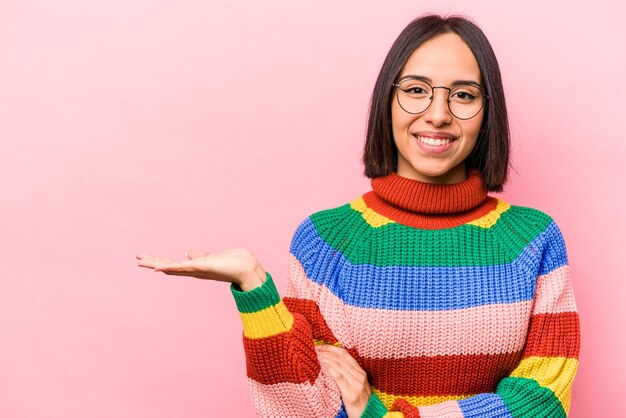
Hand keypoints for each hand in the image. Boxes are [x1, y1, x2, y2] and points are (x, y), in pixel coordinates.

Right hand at [135, 249, 265, 290]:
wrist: (247, 268)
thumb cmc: (233, 263)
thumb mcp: (212, 257)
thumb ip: (200, 256)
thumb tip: (188, 252)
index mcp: (195, 267)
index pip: (174, 264)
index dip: (160, 261)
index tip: (146, 258)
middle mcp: (194, 270)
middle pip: (168, 266)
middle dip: (152, 262)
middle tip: (136, 258)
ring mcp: (196, 269)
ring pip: (172, 267)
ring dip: (155, 263)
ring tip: (141, 261)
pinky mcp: (201, 266)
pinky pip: (182, 267)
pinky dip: (170, 267)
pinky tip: (158, 268)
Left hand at [317, 345, 371, 417]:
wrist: (367, 416)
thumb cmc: (358, 402)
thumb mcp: (356, 385)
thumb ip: (348, 374)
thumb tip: (331, 363)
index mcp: (361, 372)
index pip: (345, 354)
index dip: (332, 348)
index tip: (321, 347)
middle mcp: (360, 376)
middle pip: (340, 358)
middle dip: (326, 352)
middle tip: (315, 349)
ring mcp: (356, 384)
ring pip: (338, 365)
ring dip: (325, 359)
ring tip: (316, 356)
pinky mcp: (351, 393)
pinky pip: (338, 376)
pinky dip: (329, 369)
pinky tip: (322, 366)